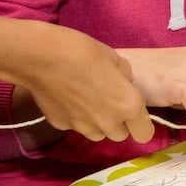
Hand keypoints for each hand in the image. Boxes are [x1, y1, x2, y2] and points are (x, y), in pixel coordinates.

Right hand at [21, 25, 153, 143]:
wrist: (41, 57)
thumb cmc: (83, 51)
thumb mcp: (113, 57)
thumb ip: (125, 75)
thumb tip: (124, 84)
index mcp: (127, 105)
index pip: (144, 134)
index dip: (141, 123)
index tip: (133, 112)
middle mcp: (108, 123)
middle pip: (120, 135)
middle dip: (117, 121)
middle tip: (107, 99)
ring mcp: (83, 128)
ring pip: (98, 134)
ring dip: (98, 122)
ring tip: (86, 98)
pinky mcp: (62, 127)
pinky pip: (76, 126)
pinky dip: (75, 117)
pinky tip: (67, 97)